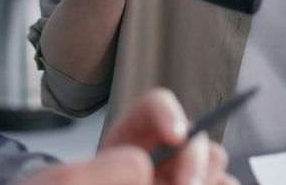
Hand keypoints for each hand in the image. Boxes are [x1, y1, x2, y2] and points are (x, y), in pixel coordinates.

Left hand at [23, 88, 235, 184]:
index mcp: (130, 140)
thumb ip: (99, 170)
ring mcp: (177, 179)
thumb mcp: (69, 181)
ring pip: (216, 168)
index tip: (174, 137)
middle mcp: (161, 159)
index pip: (155, 108)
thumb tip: (144, 166)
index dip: (168, 114)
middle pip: (197, 139)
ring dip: (208, 177)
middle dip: (196, 159)